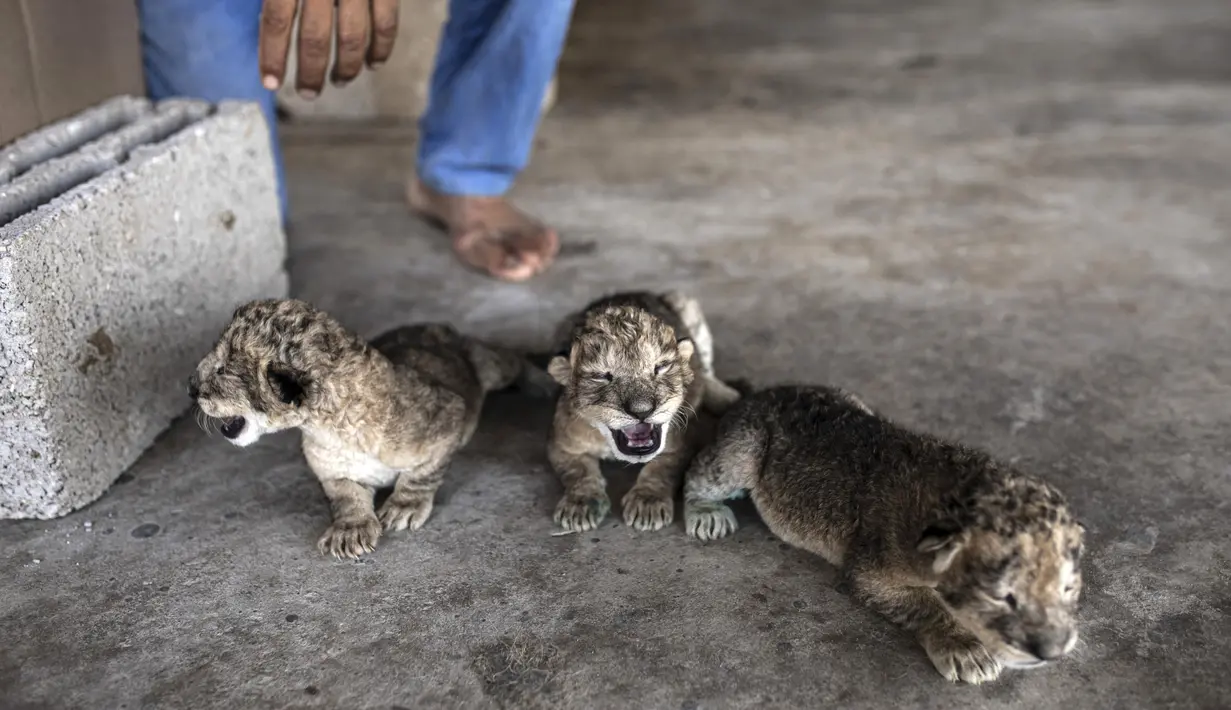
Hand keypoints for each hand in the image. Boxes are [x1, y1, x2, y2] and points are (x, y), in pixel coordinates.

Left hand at [259, 0, 399, 97]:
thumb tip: (268, 18)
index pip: (276, 19)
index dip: (272, 54)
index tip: (270, 83)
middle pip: (314, 37)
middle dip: (310, 72)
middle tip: (308, 93)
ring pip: (352, 37)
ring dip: (346, 66)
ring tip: (339, 80)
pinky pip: (386, 24)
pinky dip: (381, 49)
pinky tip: (374, 63)